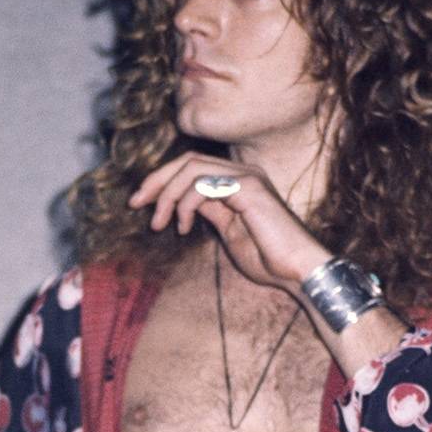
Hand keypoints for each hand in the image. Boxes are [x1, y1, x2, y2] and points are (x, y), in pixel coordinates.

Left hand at [128, 151, 329, 291]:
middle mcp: (242, 173)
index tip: (140, 202)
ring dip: (167, 195)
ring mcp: (246, 177)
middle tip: (136, 204)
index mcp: (237, 181)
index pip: (191, 167)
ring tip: (159, 223)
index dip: (162, 180)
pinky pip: (204, 185)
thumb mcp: (228, 231)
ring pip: (191, 169)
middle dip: (156, 180)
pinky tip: (182, 227)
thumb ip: (209, 210)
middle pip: (187, 160)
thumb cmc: (267, 259)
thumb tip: (183, 203)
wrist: (295, 270)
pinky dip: (185, 204)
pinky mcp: (248, 188)